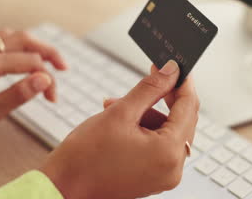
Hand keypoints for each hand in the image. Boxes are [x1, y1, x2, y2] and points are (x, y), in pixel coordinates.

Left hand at [0, 29, 66, 140]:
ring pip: (11, 36)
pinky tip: (20, 56)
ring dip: (33, 45)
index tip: (53, 99)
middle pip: (24, 39)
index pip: (31, 63)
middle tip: (64, 66)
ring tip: (46, 59)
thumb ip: (18, 94)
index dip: (48, 79)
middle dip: (48, 51)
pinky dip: (16, 44)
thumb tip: (45, 79)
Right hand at [40, 60, 198, 198]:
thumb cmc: (85, 157)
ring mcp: (164, 175)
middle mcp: (173, 168)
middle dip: (164, 97)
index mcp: (168, 152)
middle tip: (152, 76)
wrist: (62, 188)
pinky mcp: (153, 177)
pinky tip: (121, 121)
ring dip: (148, 113)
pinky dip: (144, 129)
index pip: (189, 107)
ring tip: (117, 105)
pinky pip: (158, 145)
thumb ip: (151, 88)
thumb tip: (171, 71)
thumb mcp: (120, 112)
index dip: (182, 82)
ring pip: (168, 131)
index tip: (176, 65)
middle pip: (182, 120)